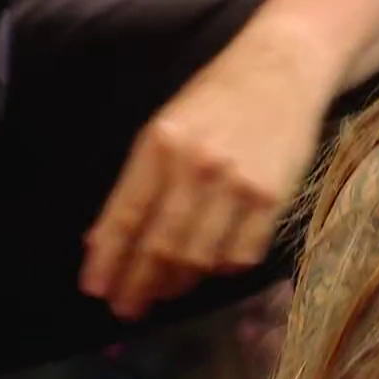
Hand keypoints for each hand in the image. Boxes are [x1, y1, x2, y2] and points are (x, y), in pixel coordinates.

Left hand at [81, 20, 334, 319]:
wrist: (282, 70)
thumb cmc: (217, 97)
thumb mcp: (165, 128)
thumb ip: (138, 181)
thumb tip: (103, 238)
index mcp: (160, 145)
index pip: (126, 216)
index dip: (109, 259)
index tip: (96, 290)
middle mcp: (196, 168)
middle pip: (161, 245)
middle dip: (139, 284)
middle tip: (126, 309)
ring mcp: (238, 185)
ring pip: (200, 256)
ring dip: (178, 283)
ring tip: (164, 293)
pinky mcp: (273, 198)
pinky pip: (243, 253)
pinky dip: (223, 269)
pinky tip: (212, 269)